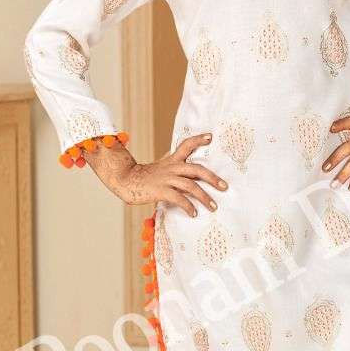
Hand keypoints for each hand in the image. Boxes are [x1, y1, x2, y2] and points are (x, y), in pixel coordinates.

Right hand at [84, 131, 227, 215]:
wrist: (124, 180)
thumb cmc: (145, 178)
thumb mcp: (161, 169)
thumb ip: (175, 171)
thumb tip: (191, 178)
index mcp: (172, 160)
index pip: (186, 145)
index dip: (198, 140)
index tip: (210, 136)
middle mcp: (172, 168)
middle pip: (197, 169)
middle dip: (213, 178)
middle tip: (224, 186)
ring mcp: (167, 179)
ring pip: (191, 186)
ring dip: (204, 197)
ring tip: (213, 207)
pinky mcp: (161, 191)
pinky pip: (179, 199)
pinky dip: (189, 207)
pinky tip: (194, 213)